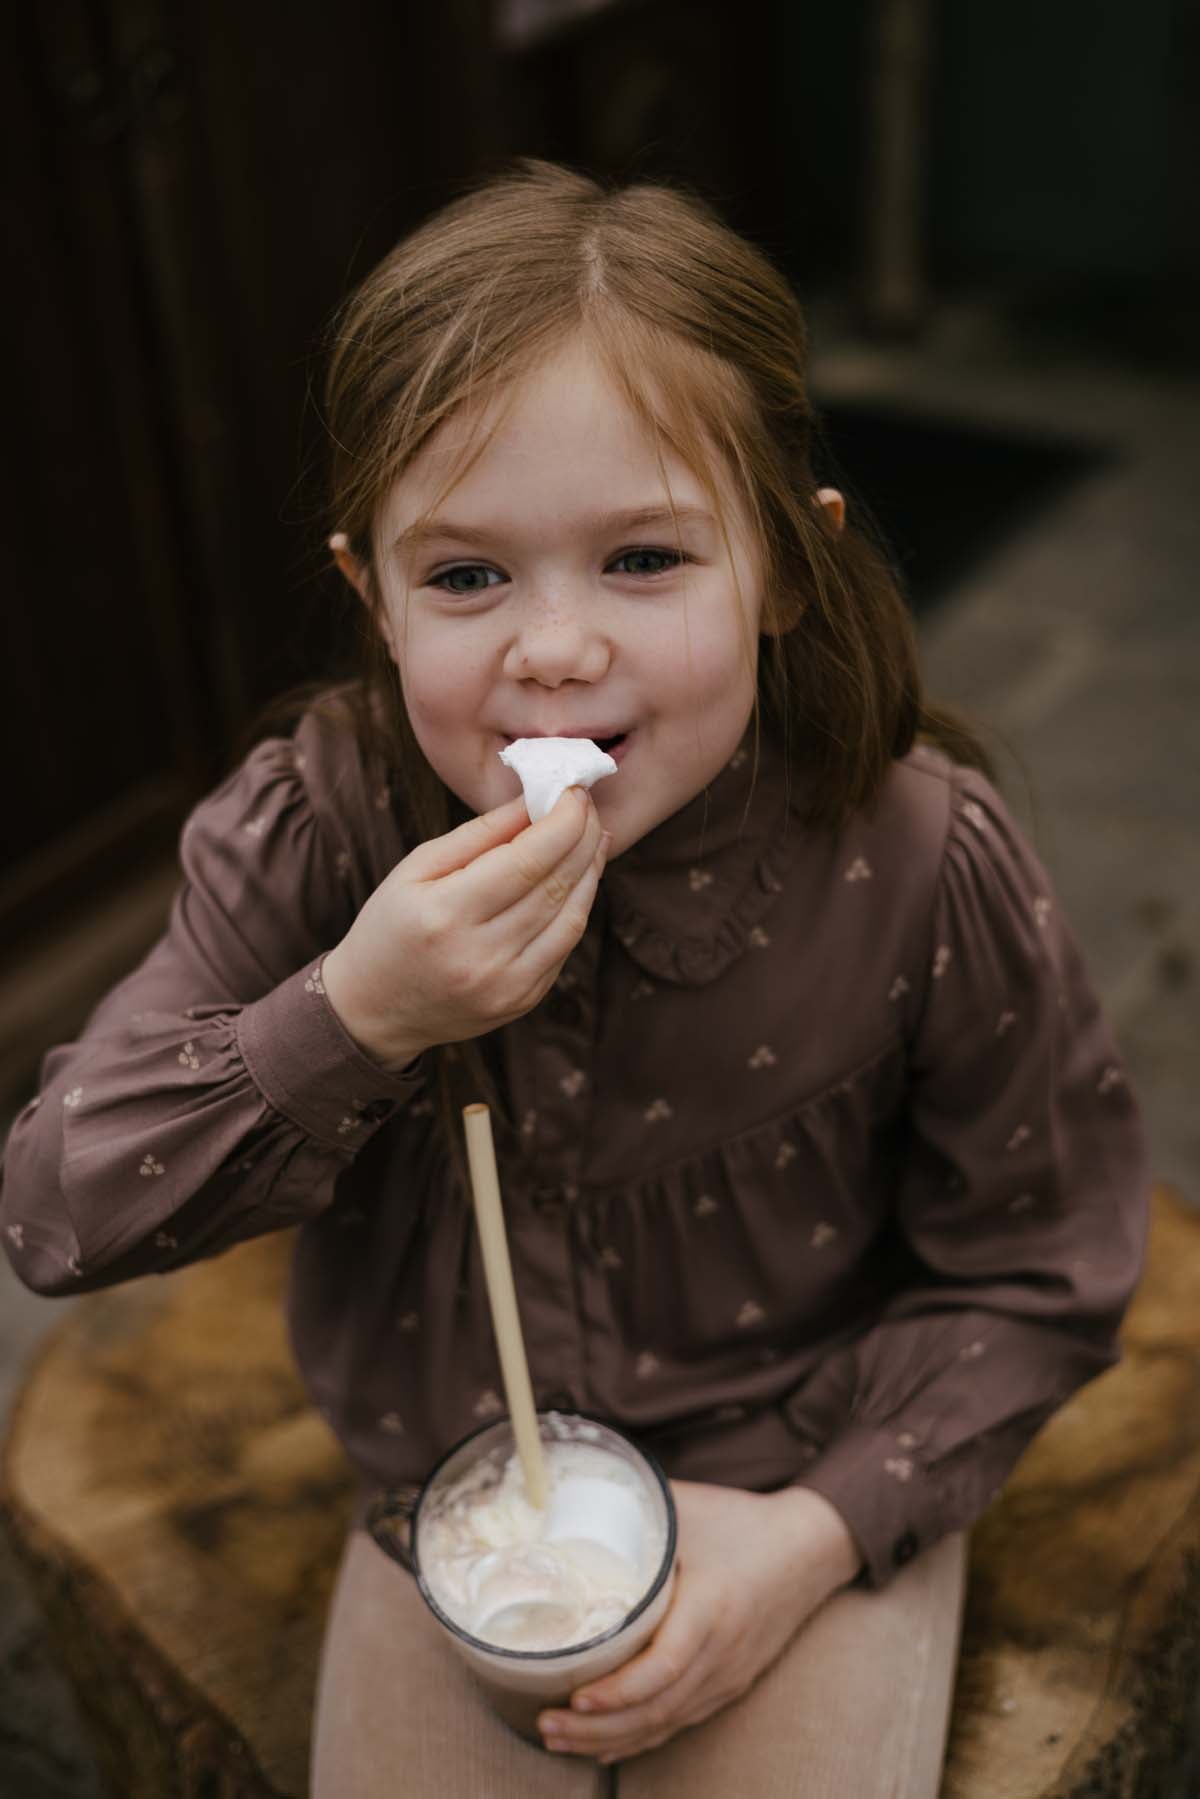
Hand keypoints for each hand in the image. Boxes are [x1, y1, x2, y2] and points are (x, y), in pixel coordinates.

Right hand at [322, 788, 607, 1069]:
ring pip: (572, 917)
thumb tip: (537, 800)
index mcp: (446, 914)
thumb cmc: (390, 926)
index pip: (528, 860)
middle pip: (556, 885)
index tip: (575, 790)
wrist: (375, 1008)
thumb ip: (481, 834)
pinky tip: (577, 879)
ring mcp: (507, 986)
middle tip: (587, 805)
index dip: (563, 821)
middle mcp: (481, 955)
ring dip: (591, 870)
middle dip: (583, 836)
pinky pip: (566, 946)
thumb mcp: (418, 868)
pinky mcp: (523, 1001)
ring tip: (592, 837)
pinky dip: (578, 906)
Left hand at [538, 1480, 862, 1764]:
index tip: (575, 1697)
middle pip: (657, 1709)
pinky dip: (641, 1737)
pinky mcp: (730, 1682)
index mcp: (711, 1607)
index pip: (663, 1668)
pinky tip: (606, 1744)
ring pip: (667, 1723)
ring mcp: (728, 1674)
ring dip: (612, 1739)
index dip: (618, 1692)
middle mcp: (721, 1652)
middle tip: (545, 1725)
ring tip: (559, 1739)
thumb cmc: (743, 1522)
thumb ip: (634, 1505)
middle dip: (598, 1728)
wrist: (809, 1548)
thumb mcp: (689, 1507)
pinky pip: (682, 1721)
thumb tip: (568, 1496)